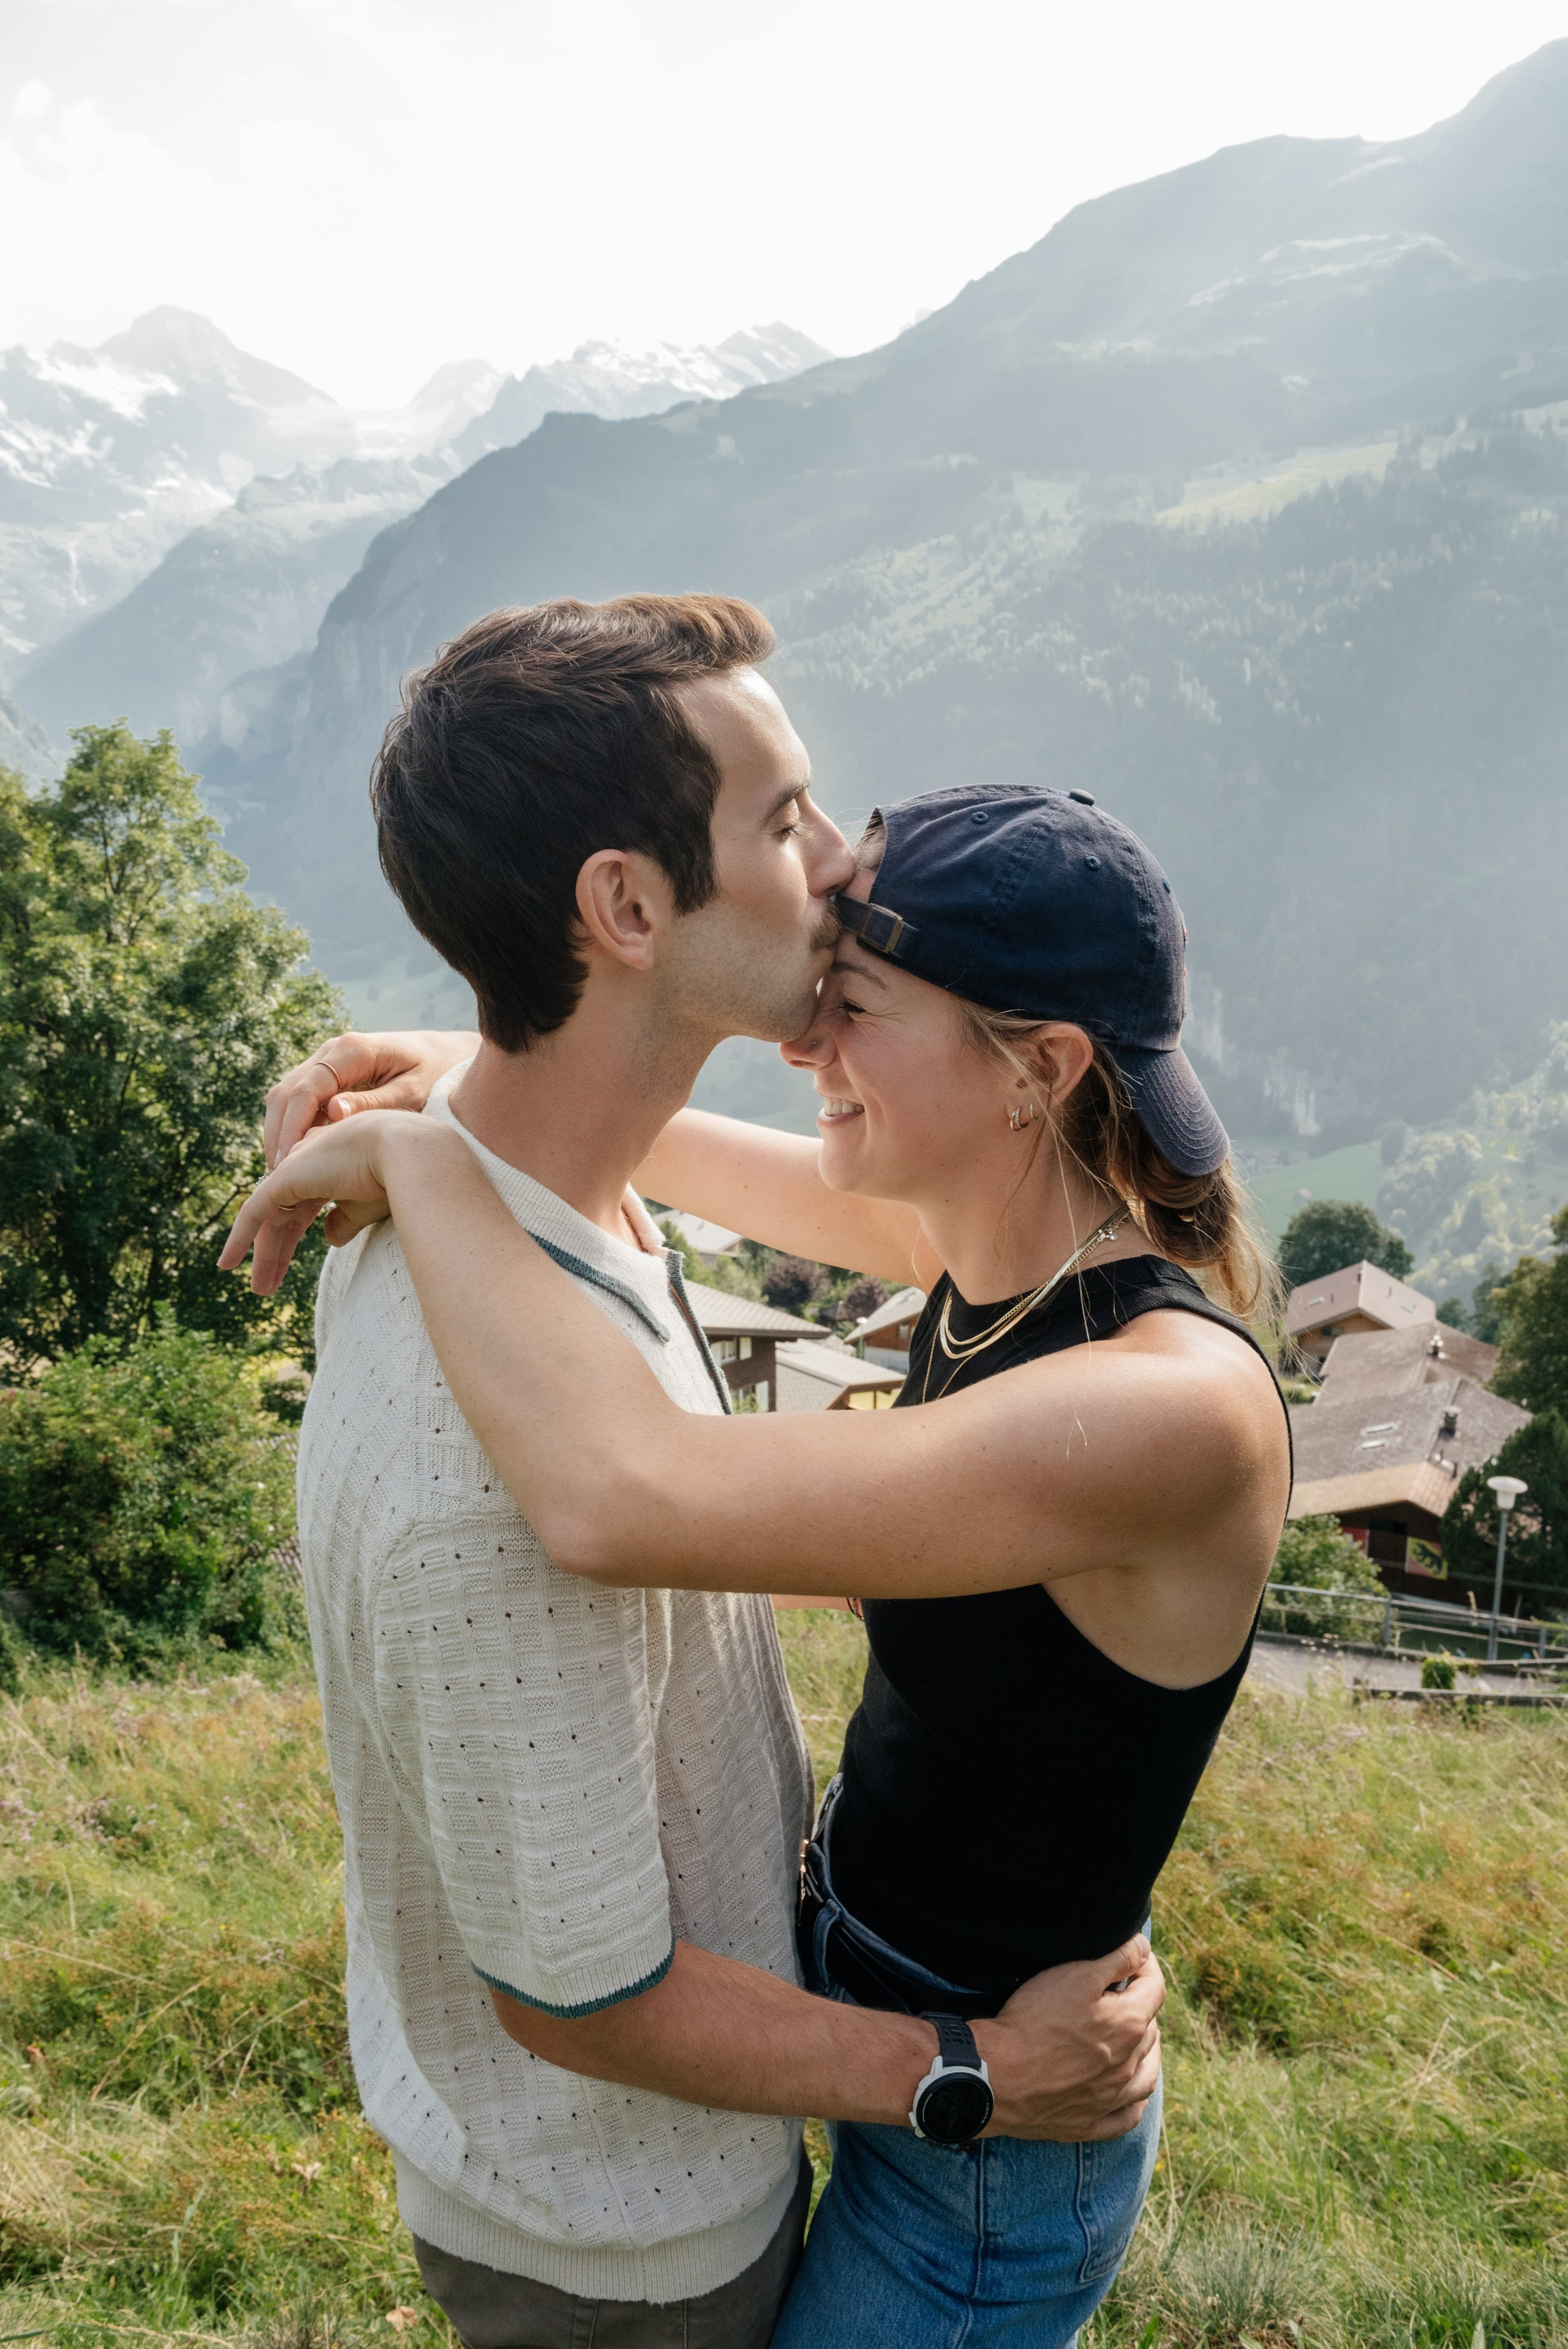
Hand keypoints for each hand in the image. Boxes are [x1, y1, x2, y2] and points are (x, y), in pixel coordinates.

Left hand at [221, 1110, 454, 1293]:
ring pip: (271, 1218)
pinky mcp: (284, 1178)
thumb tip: (329, 1238)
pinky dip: (239, 1239)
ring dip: (265, 1255)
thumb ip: (346, 1220)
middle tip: (268, 1284)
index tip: (289, 1262)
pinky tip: (228, 1264)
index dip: (294, 1234)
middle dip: (277, 1250)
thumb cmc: (399, 1179)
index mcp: (334, 1164)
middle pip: (286, 1214)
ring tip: (261, 1290)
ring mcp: (295, 1166)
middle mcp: (310, 1161)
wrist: (407, 1152)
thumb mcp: (369, 1207)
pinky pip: (254, 1213)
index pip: (305, 1205)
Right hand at [264, 1030, 478, 1167]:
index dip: (291, 1128)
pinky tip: (296, 1161)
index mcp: (352, 1051)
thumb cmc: (438, 1074)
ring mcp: (327, 1061)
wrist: (448, 1055)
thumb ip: (376, 1103)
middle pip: (285, 1092)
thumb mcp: (414, 1092)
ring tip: (280, 1176)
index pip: (306, 1089)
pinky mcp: (328, 1077)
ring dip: (279, 1134)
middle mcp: (331, 1051)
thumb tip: (332, 1112)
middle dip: (277, 1135)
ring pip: (285, 1097)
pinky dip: (292, 1129)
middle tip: (275, 1179)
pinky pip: (299, 1102)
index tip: (285, 1165)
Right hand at [974, 1934, 1164, 2141]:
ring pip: (1146, 2074)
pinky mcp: (1089, 2123)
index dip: (1146, 1966)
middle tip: (1122, 1990)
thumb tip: (1144, 1949)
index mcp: (1129, 2025)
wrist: (997, 2076)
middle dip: (1141, 2004)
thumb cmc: (1034, 2021)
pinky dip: (1134, 2103)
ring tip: (1137, 2037)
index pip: (1155, 1989)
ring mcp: (1110, 2099)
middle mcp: (1128, 2065)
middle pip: (1149, 2028)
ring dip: (1148, 2052)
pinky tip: (1131, 2095)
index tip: (1135, 1955)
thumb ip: (1117, 1960)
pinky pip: (1126, 2116)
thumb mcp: (1076, 1976)